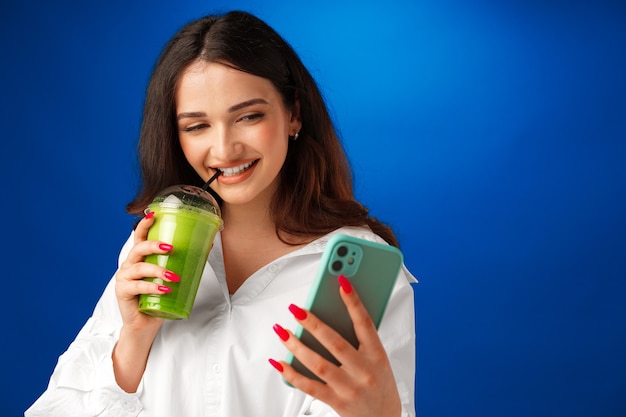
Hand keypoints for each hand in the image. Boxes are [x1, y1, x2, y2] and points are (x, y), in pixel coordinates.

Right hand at [114, 211, 177, 333]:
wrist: (145, 323)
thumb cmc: (158, 297)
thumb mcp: (170, 277)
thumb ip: (184, 262)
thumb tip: (208, 245)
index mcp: (140, 258)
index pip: (139, 237)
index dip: (144, 225)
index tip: (153, 214)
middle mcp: (129, 264)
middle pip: (138, 248)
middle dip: (154, 246)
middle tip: (171, 248)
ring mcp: (124, 278)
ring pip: (139, 268)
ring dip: (157, 271)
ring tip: (174, 277)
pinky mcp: (122, 292)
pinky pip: (136, 287)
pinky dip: (151, 287)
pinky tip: (163, 289)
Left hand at [270, 276, 401, 416]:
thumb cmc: (379, 382)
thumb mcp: (378, 358)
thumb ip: (360, 338)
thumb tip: (333, 312)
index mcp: (377, 355)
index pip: (365, 323)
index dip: (353, 301)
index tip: (341, 281)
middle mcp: (364, 371)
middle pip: (336, 343)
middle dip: (314, 324)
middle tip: (296, 309)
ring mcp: (350, 388)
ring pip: (319, 364)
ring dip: (297, 346)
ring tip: (282, 330)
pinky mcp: (337, 402)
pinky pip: (310, 387)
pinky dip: (292, 374)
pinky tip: (280, 361)